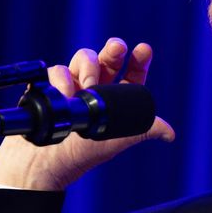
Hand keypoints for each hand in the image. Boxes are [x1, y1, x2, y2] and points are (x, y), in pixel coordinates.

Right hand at [0, 38, 174, 189]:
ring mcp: (71, 88)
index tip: (144, 50)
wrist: (42, 163)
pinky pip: (56, 70)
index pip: (130, 76)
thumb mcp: (117, 141)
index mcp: (113, 103)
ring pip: (82, 59)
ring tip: (88, 88)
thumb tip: (169, 133)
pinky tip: (66, 95)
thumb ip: (144, 130)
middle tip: (118, 49)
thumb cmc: (79, 156)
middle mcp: (93, 93)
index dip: (138, 61)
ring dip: (88, 67)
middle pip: (107, 60)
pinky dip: (62, 78)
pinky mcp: (50, 88)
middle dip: (113, 50)